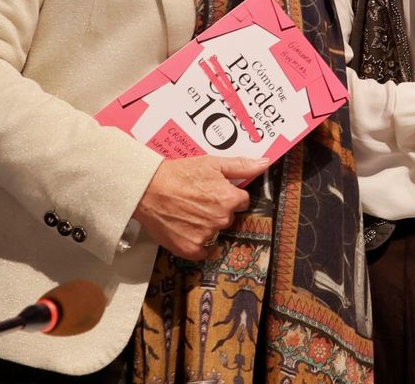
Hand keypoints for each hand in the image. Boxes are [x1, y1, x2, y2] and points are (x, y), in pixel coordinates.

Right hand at [132, 156, 268, 260]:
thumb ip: (241, 166)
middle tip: (198, 200)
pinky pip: (203, 251)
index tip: (214, 191)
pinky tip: (186, 230)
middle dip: (218, 209)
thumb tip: (266, 163)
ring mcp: (206, 236)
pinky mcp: (190, 249)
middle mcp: (221, 219)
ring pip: (215, 232)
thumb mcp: (212, 163)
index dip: (229, 195)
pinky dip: (197, 244)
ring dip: (206, 225)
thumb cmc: (179, 173)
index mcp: (230, 199)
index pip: (242, 201)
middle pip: (228, 217)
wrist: (148, 188)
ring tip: (188, 212)